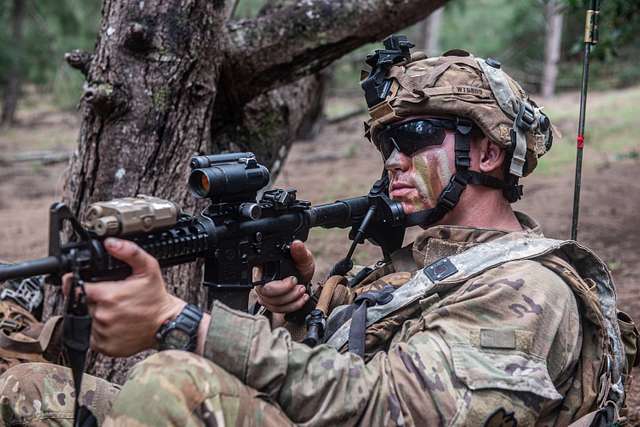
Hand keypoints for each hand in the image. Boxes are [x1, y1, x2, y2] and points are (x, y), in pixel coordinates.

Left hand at [63, 238, 184, 356]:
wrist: (167, 324)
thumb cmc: (156, 298)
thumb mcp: (148, 268)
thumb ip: (129, 252)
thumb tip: (111, 243)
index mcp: (108, 296)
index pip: (78, 288)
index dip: (80, 285)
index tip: (88, 285)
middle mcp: (103, 316)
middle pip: (82, 304)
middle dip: (92, 300)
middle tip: (111, 298)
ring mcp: (103, 333)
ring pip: (87, 321)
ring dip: (96, 315)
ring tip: (115, 311)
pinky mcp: (105, 347)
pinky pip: (93, 337)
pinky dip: (100, 331)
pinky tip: (115, 324)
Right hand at [254, 240, 314, 313]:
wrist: (304, 279)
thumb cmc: (300, 266)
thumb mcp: (303, 258)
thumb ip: (300, 252)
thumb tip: (296, 244)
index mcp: (263, 266)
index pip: (259, 278)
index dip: (277, 284)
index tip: (293, 280)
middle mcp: (260, 279)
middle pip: (265, 293)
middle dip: (286, 293)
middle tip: (300, 287)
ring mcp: (264, 293)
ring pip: (271, 303)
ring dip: (290, 300)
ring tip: (302, 291)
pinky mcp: (270, 303)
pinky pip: (277, 310)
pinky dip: (292, 306)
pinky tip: (301, 299)